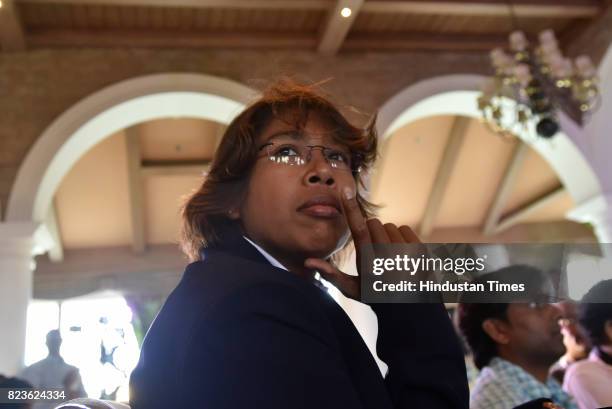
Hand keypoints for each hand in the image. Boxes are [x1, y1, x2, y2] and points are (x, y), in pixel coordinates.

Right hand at [304, 186, 420, 300]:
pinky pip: (404, 228)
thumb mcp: (353, 290)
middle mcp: (388, 257)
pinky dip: (401, 237)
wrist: (410, 309)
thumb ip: (331, 274)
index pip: (358, 229)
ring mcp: (406, 253)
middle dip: (371, 233)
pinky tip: (402, 254)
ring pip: (389, 226)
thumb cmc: (376, 297)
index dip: (351, 208)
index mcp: (369, 264)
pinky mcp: (420, 250)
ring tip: (389, 256)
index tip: (346, 190)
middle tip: (374, 252)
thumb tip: (308, 262)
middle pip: (373, 224)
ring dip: (386, 236)